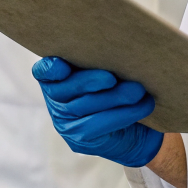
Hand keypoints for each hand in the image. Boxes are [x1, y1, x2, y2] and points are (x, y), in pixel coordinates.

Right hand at [32, 57, 162, 166]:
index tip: (62, 65)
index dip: (49, 69)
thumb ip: (102, 62)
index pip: (43, 72)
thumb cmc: (117, 89)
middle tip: (112, 77)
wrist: (134, 129)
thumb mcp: (107, 71)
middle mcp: (56, 100)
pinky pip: (100, 124)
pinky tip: (143, 105)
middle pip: (67, 88)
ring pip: (87, 106)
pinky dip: (124, 114)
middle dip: (90, 81)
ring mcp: (65, 122)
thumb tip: (120, 49)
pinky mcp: (80, 138)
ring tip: (138, 90)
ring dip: (115, 97)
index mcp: (56, 78)